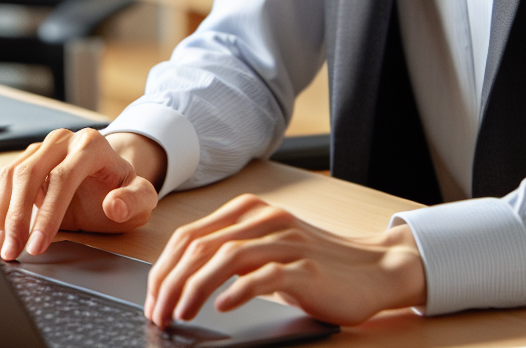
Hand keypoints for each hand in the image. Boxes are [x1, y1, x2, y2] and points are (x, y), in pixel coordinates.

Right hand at [0, 128, 165, 259]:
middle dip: (16, 217)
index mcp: (91, 145)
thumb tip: (114, 205)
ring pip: (8, 175)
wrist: (107, 182)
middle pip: (28, 173)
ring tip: (2, 248)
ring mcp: (38, 149)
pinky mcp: (21, 161)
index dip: (47, 214)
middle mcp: (61, 141)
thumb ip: (134, 201)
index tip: (37, 246)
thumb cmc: (122, 192)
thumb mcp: (141, 199)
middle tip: (11, 252)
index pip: (63, 177)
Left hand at [144, 193, 425, 328]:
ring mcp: (286, 241)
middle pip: (201, 246)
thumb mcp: (267, 250)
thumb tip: (179, 281)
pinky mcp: (305, 267)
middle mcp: (265, 219)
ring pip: (226, 258)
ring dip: (195, 289)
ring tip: (180, 315)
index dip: (164, 267)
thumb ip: (231, 253)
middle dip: (171, 282)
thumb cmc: (316, 265)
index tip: (152, 297)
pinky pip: (263, 276)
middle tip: (158, 312)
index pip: (190, 234)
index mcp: (250, 211)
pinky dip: (237, 291)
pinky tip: (223, 309)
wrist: (372, 269)